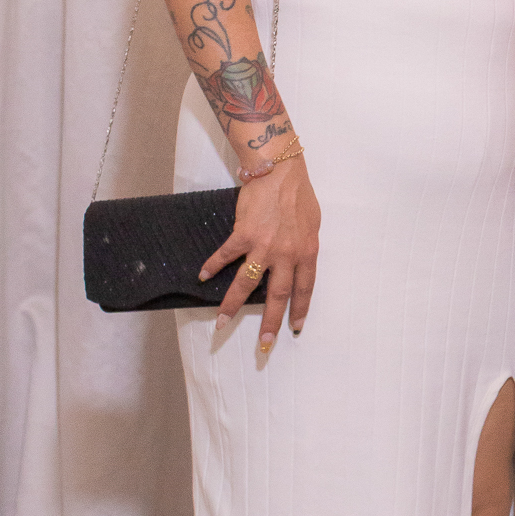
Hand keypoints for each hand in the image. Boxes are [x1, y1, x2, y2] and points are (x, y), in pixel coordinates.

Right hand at [199, 158, 320, 347]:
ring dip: (232, 305)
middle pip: (277, 296)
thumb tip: (298, 261)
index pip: (304, 289)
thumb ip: (305, 246)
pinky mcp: (243, 235)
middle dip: (269, 322)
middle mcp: (286, 254)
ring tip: (222, 324)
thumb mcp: (312, 224)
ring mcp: (263, 246)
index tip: (294, 329)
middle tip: (263, 344)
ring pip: (246, 284)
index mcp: (306, 252)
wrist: (279, 170)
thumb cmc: (298, 195)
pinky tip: (202, 276)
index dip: (299, 310)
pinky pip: (225, 256)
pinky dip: (212, 266)